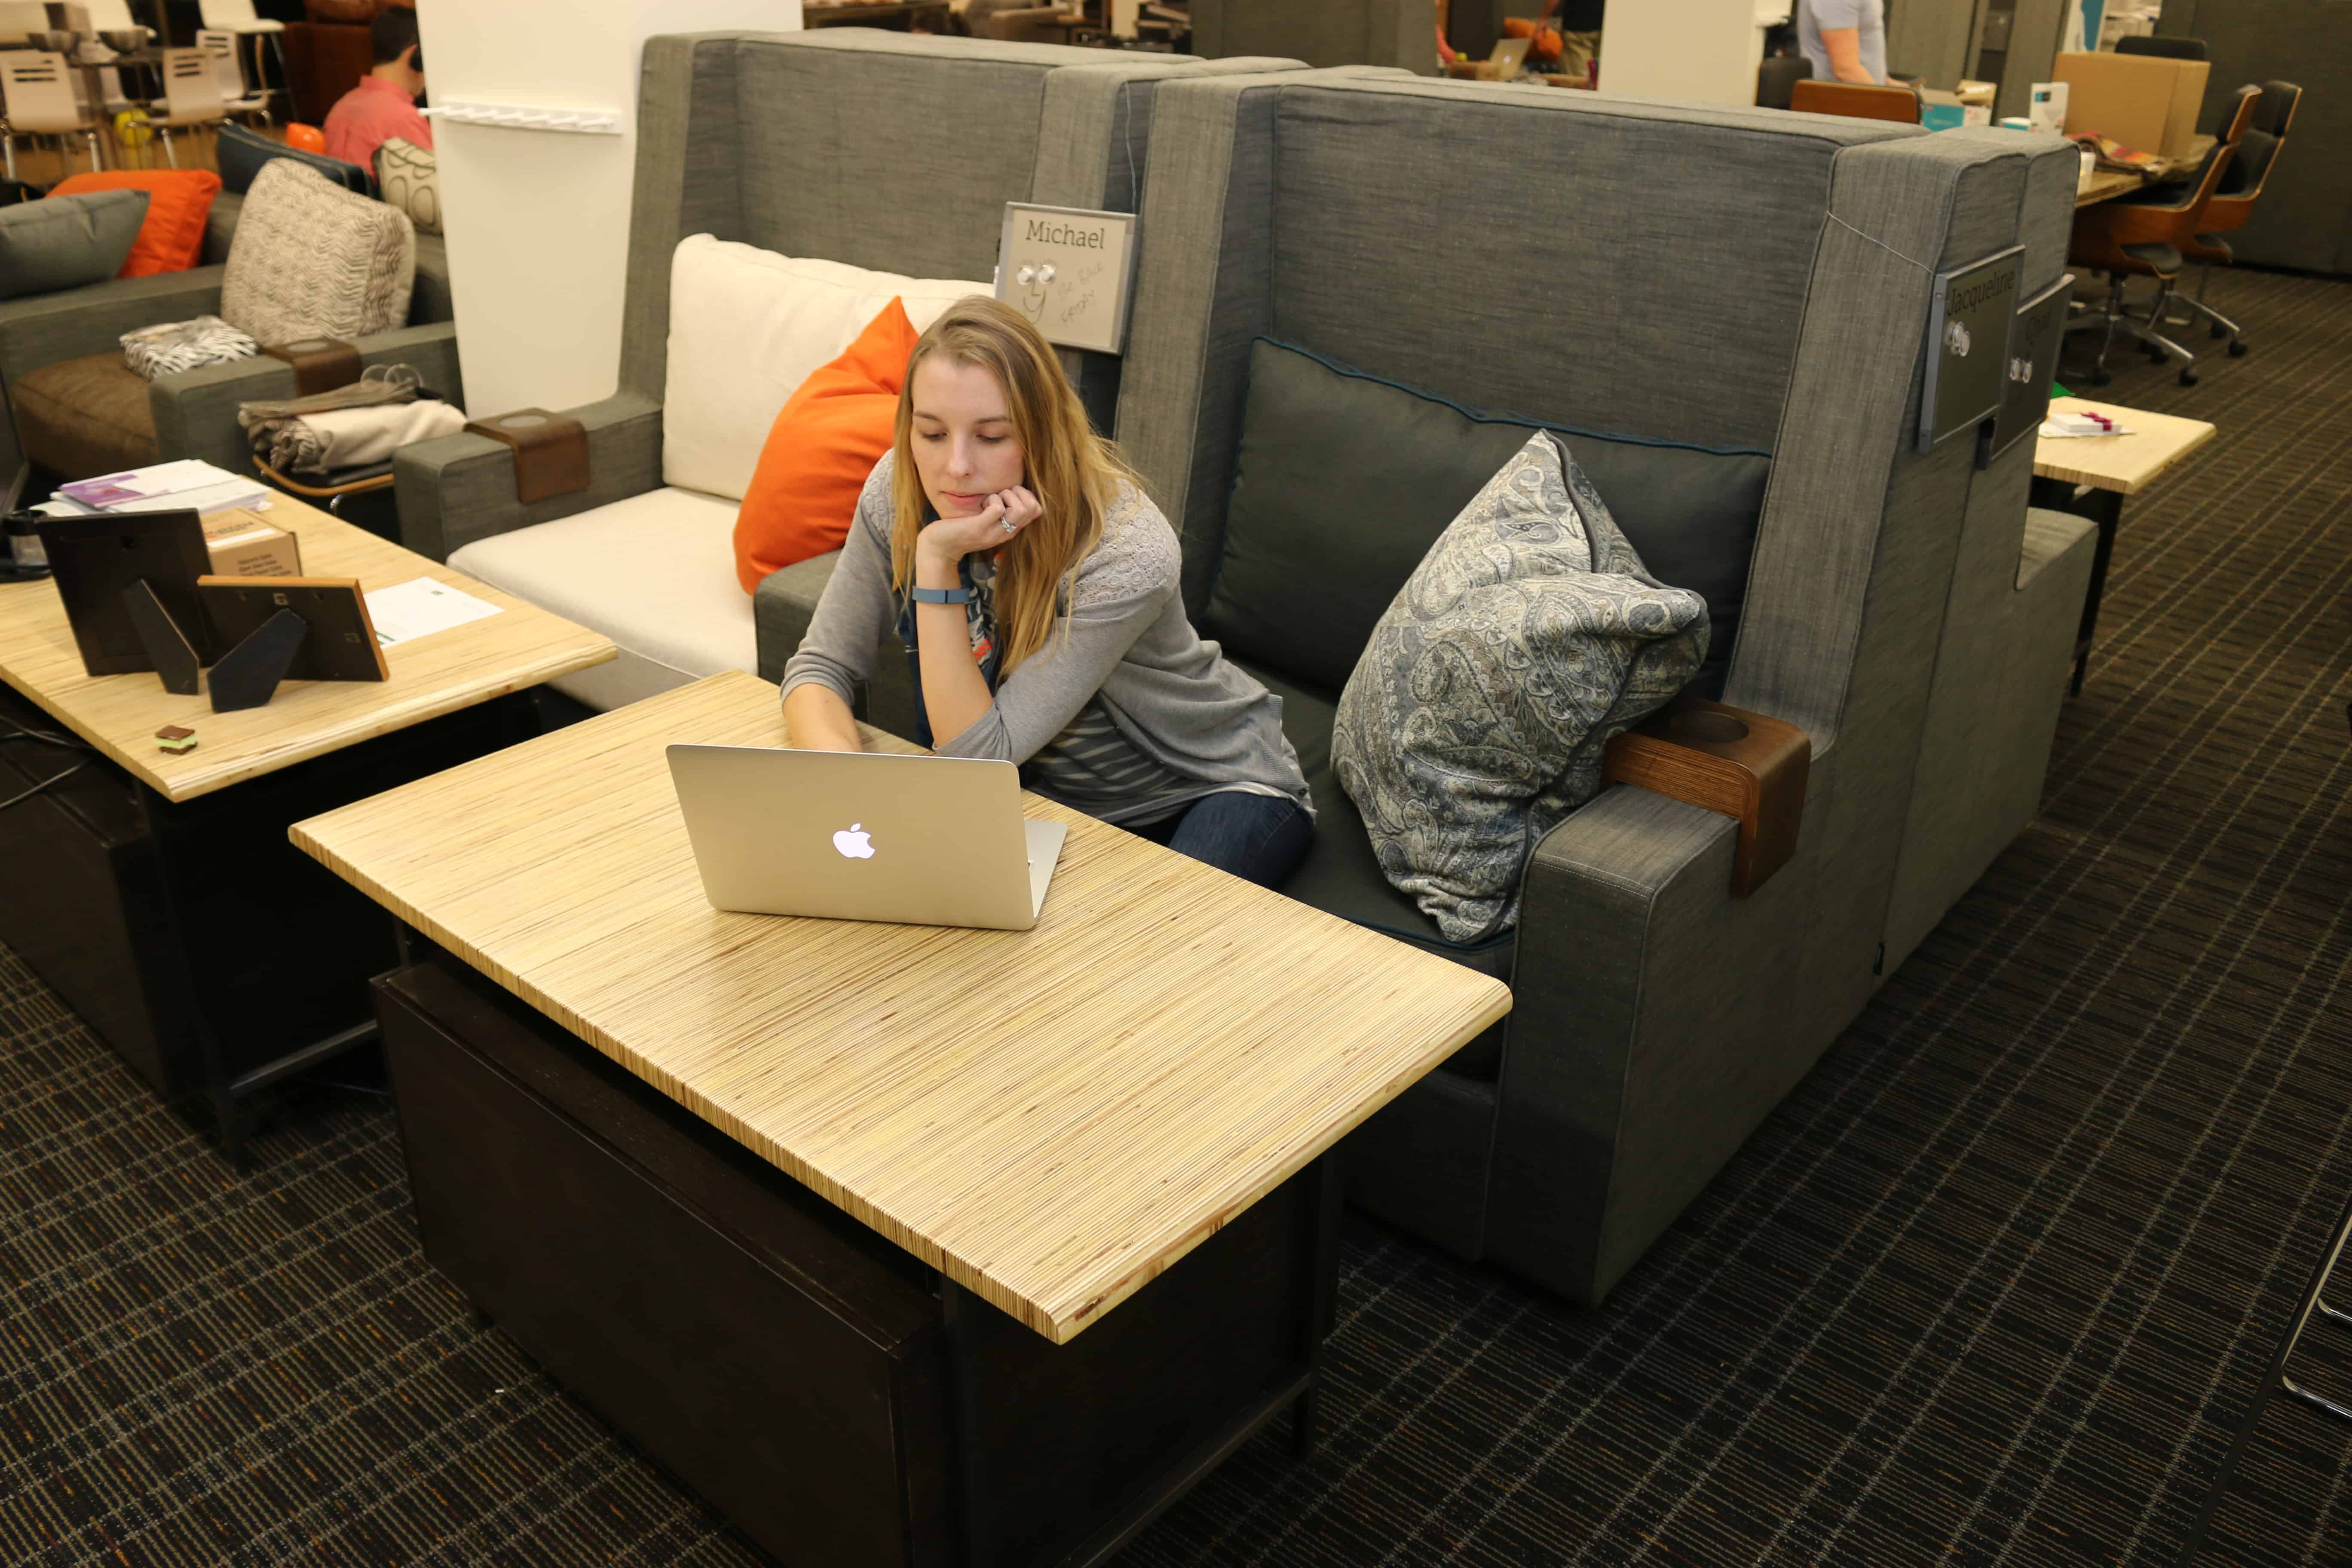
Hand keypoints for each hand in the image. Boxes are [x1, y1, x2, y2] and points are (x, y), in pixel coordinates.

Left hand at [916, 486, 1042, 574]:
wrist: (939, 548)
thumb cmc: (961, 528)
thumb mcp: (986, 520)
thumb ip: (1000, 511)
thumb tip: (1011, 489)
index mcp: (1010, 530)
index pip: (1037, 510)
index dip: (1026, 496)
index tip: (1007, 496)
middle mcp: (1006, 532)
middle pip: (1033, 508)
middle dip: (1018, 493)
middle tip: (999, 495)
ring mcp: (994, 532)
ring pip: (1020, 509)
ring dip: (1006, 495)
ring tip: (991, 500)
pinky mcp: (979, 528)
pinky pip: (998, 508)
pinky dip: (991, 499)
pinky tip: (981, 504)